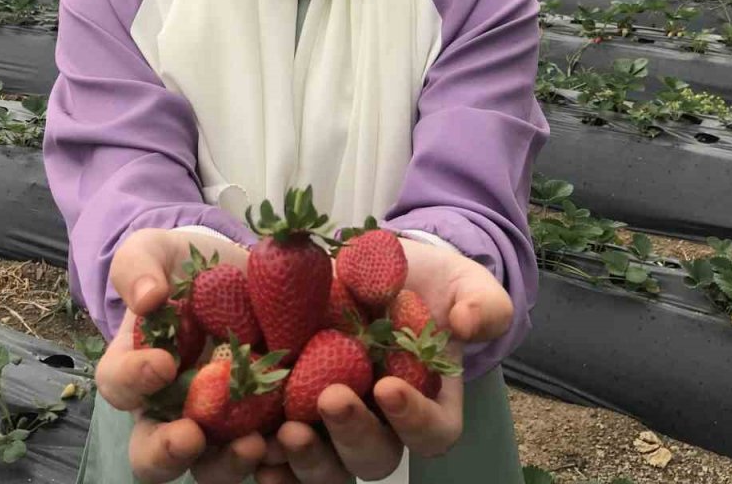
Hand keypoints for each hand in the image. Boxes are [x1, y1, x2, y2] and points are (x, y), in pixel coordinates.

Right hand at [94, 227, 276, 483]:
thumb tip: (146, 297)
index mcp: (137, 371)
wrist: (239, 270)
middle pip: (155, 453)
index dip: (134, 380)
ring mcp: (221, 423)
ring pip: (214, 467)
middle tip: (191, 436)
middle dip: (169, 451)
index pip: (120, 386)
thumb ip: (139, 267)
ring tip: (255, 444)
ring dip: (230, 464)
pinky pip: (271, 455)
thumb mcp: (155, 252)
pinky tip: (296, 439)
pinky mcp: (268, 422)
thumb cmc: (184, 267)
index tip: (162, 362)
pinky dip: (282, 456)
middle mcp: (172, 409)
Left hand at [255, 237, 512, 482]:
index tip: (388, 386)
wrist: (378, 268)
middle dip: (353, 434)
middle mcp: (383, 425)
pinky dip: (267, 460)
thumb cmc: (431, 283)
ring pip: (328, 467)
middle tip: (331, 400)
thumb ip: (482, 304)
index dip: (414, 420)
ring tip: (285, 432)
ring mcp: (336, 425)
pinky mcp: (293, 410)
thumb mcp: (466, 285)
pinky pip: (281, 454)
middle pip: (374, 456)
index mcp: (431, 404)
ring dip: (307, 458)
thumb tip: (464, 324)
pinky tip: (249, 450)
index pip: (433, 433)